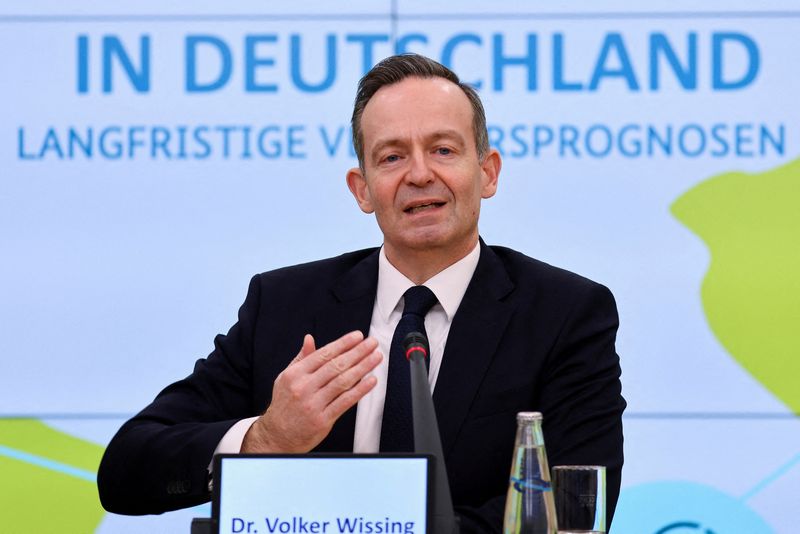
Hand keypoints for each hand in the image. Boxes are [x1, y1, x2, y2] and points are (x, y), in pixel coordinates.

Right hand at [241, 330, 381, 452]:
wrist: (278, 436)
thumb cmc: (285, 405)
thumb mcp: (286, 378)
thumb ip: (301, 358)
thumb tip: (309, 339)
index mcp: (295, 374)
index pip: (323, 354)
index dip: (343, 343)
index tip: (358, 336)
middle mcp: (303, 387)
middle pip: (336, 366)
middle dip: (358, 352)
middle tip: (372, 343)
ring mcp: (313, 404)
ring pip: (343, 381)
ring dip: (363, 367)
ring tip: (375, 358)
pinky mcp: (323, 420)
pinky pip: (345, 401)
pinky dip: (360, 390)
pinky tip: (371, 381)